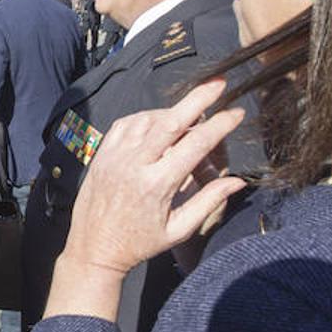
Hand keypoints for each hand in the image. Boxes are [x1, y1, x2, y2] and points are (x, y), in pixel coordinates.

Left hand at [61, 80, 246, 276]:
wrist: (93, 249)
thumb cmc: (138, 244)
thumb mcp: (178, 230)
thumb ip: (208, 201)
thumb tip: (238, 181)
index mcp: (157, 184)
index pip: (195, 144)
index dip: (220, 125)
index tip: (237, 113)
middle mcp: (135, 164)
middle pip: (171, 121)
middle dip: (198, 98)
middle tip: (219, 82)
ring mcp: (115, 156)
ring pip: (148, 119)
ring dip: (172, 112)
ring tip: (190, 117)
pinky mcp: (102, 154)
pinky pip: (126, 124)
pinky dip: (146, 118)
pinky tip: (158, 124)